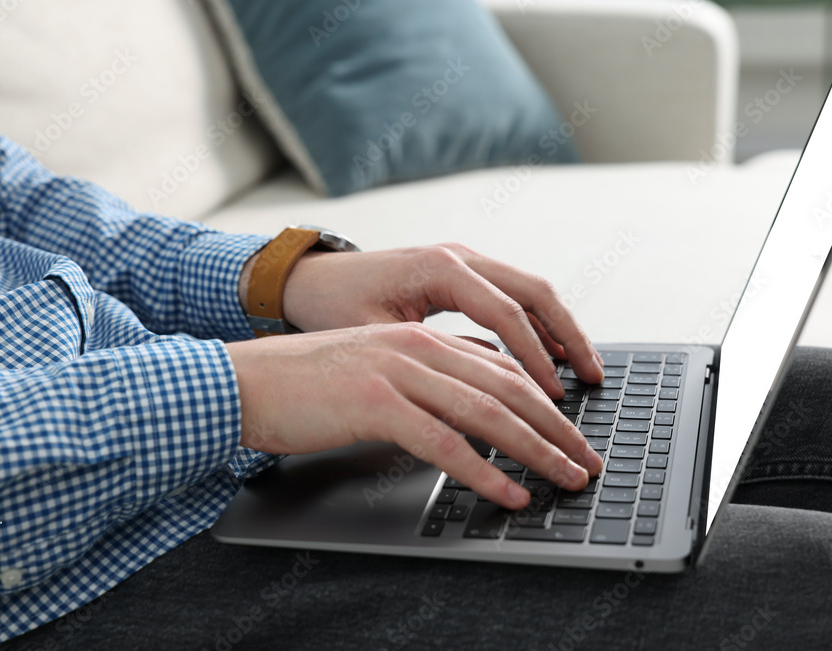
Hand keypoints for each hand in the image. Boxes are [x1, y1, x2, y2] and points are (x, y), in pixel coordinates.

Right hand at [226, 322, 602, 508]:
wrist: (244, 381)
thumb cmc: (308, 382)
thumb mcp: (379, 370)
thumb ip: (427, 377)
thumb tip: (475, 398)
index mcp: (422, 338)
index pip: (503, 367)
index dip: (545, 401)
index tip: (572, 432)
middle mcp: (418, 347)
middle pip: (509, 387)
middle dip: (557, 428)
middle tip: (586, 461)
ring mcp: (398, 372)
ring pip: (488, 412)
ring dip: (536, 450)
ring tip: (566, 479)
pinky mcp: (376, 404)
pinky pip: (445, 443)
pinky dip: (484, 472)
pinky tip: (510, 493)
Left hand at [277, 243, 604, 397]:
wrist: (310, 278)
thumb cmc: (334, 306)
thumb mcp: (372, 335)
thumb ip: (425, 359)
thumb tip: (474, 398)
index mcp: (440, 267)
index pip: (506, 313)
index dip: (535, 357)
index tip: (553, 395)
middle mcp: (460, 257)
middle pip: (535, 292)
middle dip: (569, 337)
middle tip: (594, 378)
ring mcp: (465, 261)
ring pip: (532, 291)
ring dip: (561, 329)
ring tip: (585, 370)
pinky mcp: (463, 274)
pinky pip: (514, 296)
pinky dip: (539, 325)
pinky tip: (552, 357)